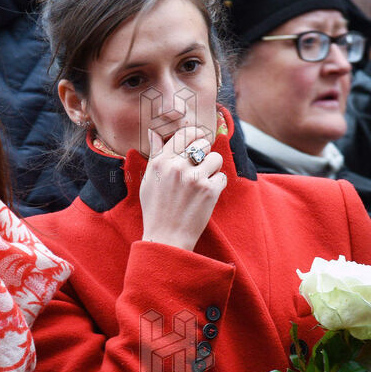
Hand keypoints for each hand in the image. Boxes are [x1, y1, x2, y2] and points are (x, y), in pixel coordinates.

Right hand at [139, 125, 225, 251]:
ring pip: (216, 158)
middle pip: (202, 144)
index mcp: (161, 162)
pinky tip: (206, 195)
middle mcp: (177, 167)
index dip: (195, 135)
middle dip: (204, 153)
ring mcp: (195, 178)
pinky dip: (217, 185)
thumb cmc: (156, 210)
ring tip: (203, 181)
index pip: (184, 134)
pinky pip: (222, 177)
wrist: (166, 238)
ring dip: (213, 168)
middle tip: (199, 167)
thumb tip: (154, 133)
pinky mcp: (210, 191)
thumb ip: (155, 155)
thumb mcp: (148, 181)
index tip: (199, 139)